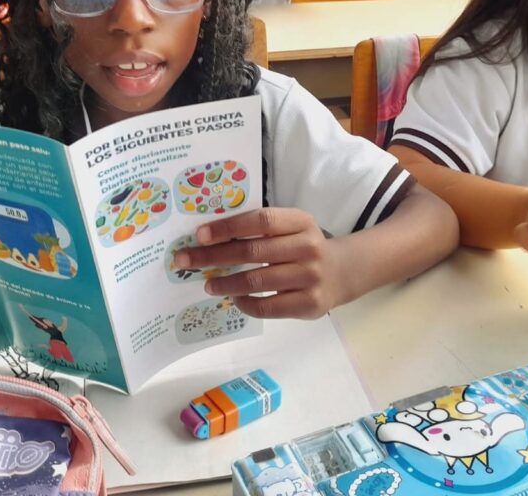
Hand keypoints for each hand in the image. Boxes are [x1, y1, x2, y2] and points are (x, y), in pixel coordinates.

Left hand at [172, 208, 345, 318]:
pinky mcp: (309, 304)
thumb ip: (261, 229)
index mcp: (301, 221)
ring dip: (226, 283)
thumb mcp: (291, 228)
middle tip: (186, 261)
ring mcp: (310, 277)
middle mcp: (308, 247)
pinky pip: (267, 306)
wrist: (342, 272)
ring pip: (256, 281)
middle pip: (253, 252)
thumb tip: (211, 237)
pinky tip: (234, 298)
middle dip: (214, 256)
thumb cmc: (304, 247)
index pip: (260, 220)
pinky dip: (245, 303)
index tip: (200, 234)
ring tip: (208, 284)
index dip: (228, 227)